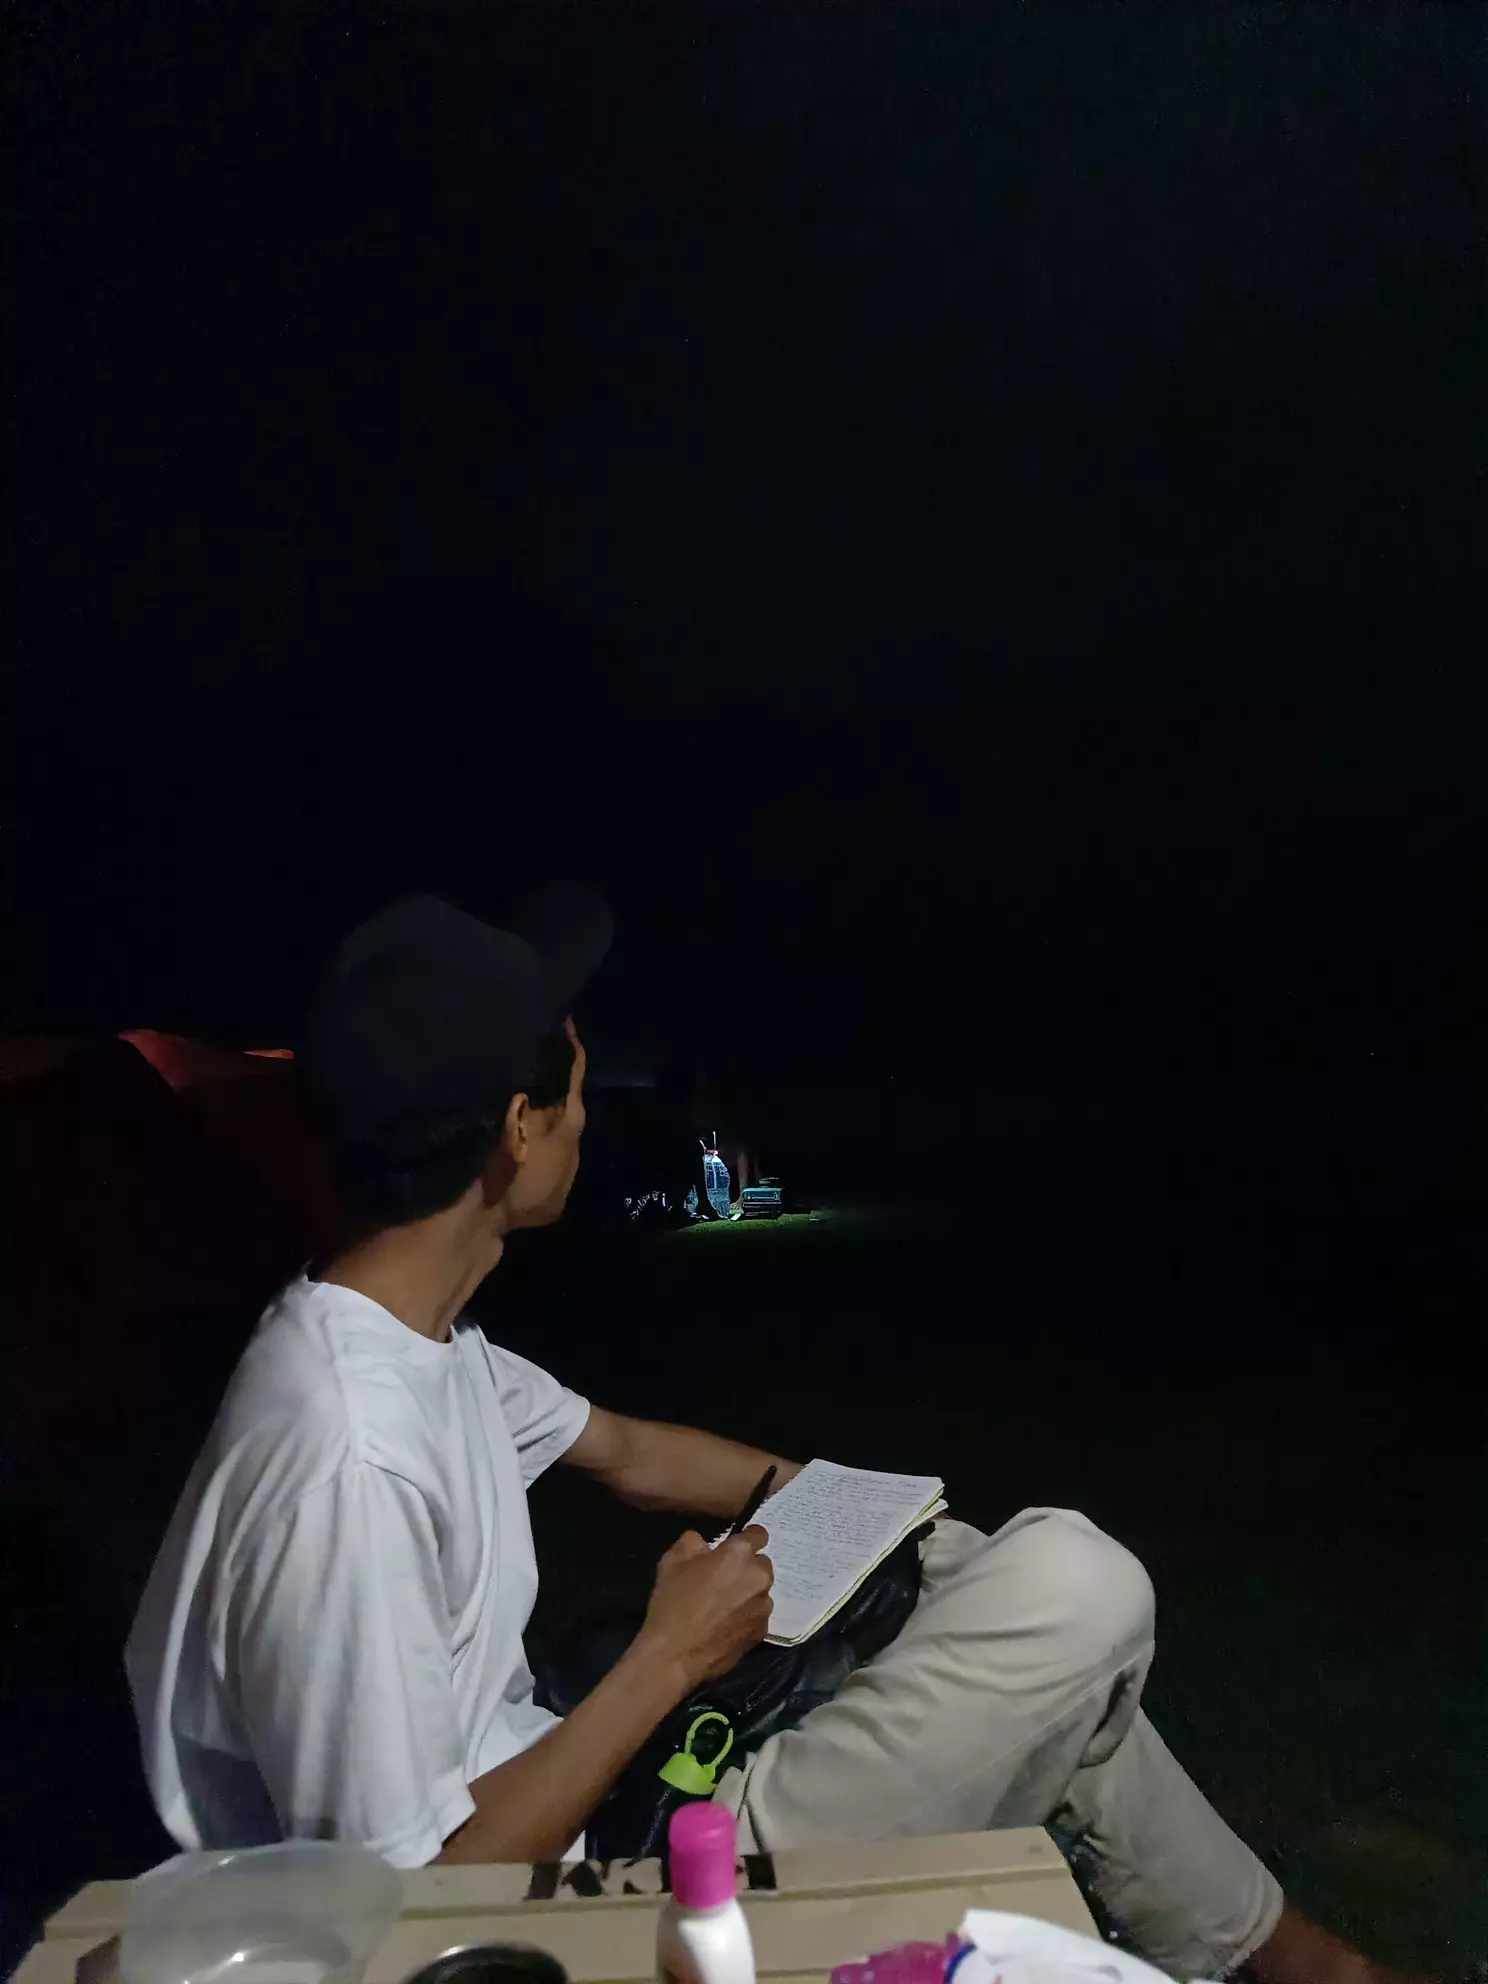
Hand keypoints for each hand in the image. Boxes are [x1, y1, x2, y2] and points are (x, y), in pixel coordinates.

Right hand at [639, 1526, 773, 1690]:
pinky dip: (746, 1615)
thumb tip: (705, 1546)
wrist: (675, 1654)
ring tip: (723, 1606)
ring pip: (760, 1591)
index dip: (746, 1537)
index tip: (733, 1546)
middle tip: (722, 1579)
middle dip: (745, 1568)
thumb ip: (694, 1542)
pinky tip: (725, 1625)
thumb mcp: (672, 1560)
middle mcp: (760, 1577)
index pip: (758, 1534)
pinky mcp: (761, 1632)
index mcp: (740, 1554)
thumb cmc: (673, 1602)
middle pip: (760, 1564)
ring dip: (747, 1592)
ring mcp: (763, 1607)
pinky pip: (757, 1615)